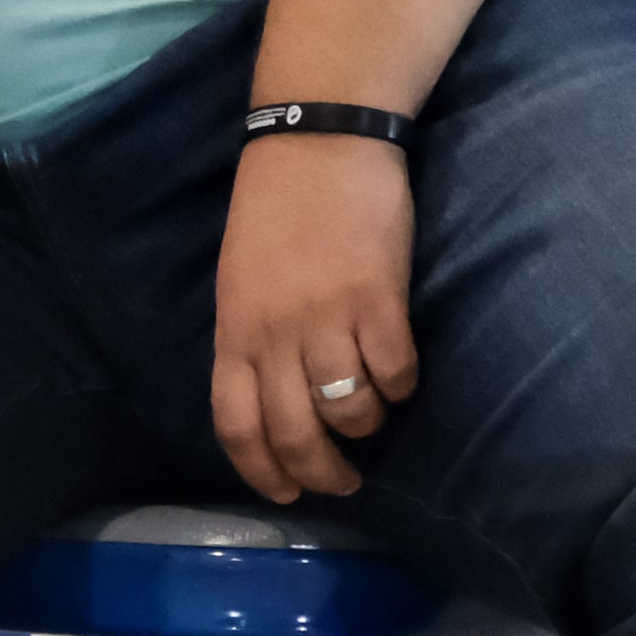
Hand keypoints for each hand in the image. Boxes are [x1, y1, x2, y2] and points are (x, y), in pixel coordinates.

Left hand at [207, 134, 421, 501]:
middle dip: (322, 473)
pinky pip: (395, 372)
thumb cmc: (275, 209)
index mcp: (234, 328)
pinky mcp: (378, 300)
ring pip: (350, 411)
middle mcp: (274, 334)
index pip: (235, 423)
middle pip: (294, 433)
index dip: (261, 470)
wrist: (319, 142)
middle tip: (342, 481)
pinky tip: (400, 370)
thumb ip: (252, 337)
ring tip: (372, 414)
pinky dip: (401, 384)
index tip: (284, 493)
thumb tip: (270, 396)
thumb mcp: (241, 279)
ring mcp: (327, 318)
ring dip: (366, 427)